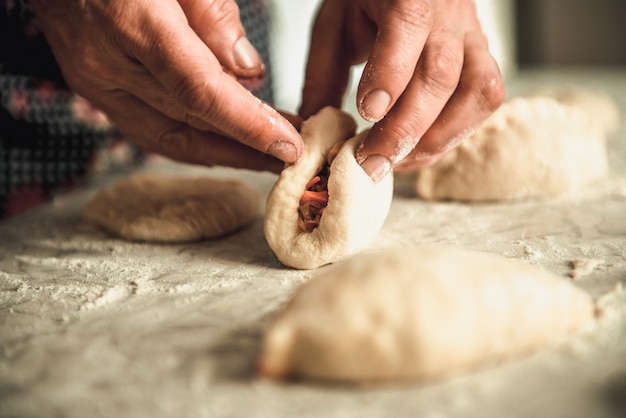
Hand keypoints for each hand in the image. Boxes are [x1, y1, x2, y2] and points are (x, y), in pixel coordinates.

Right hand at [28, 0, 302, 171]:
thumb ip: (213, 14)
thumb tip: (247, 71)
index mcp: (131, 18)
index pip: (198, 90)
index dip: (247, 125)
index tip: (288, 146)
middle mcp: (106, 60)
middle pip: (190, 120)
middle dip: (247, 144)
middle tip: (292, 152)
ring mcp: (95, 80)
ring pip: (170, 135)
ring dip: (223, 152)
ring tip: (267, 156)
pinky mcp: (93, 87)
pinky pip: (147, 130)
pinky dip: (190, 144)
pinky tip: (223, 148)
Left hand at [300, 0, 504, 181]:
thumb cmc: (368, 3)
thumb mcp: (334, 28)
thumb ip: (322, 78)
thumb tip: (315, 134)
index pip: (406, 27)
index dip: (390, 75)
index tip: (367, 112)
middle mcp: (447, 13)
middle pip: (439, 74)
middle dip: (404, 128)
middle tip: (371, 162)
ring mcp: (472, 37)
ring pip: (475, 92)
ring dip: (436, 138)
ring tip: (397, 162)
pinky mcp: (483, 59)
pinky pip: (486, 100)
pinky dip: (456, 133)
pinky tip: (422, 148)